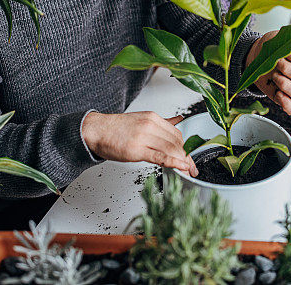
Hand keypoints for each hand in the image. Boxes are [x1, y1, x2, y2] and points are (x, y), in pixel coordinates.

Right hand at [81, 111, 197, 176]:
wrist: (96, 130)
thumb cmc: (116, 128)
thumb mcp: (142, 119)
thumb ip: (162, 122)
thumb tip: (178, 120)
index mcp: (153, 118)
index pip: (177, 133)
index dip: (187, 147)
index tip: (192, 157)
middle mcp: (150, 125)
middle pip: (177, 142)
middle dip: (188, 156)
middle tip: (194, 167)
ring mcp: (144, 136)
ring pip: (171, 149)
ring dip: (183, 161)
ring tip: (189, 171)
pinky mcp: (137, 149)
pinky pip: (160, 156)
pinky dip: (173, 162)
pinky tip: (181, 167)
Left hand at [246, 32, 290, 115]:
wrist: (258, 54)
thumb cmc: (275, 45)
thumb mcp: (290, 36)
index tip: (287, 52)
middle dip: (290, 71)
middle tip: (277, 63)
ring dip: (287, 86)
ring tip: (275, 76)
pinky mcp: (285, 99)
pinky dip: (287, 104)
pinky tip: (278, 94)